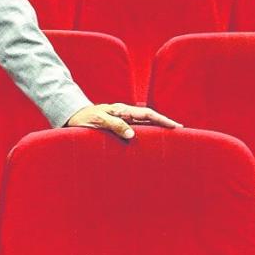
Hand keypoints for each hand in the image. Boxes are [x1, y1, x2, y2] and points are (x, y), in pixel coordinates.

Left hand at [65, 102, 181, 140]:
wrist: (73, 117)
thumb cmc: (84, 119)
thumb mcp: (98, 122)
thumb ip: (114, 125)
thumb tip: (132, 135)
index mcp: (122, 110)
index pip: (147, 114)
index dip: (162, 120)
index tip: (176, 127)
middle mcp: (125, 114)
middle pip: (150, 118)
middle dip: (165, 124)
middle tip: (181, 133)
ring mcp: (123, 120)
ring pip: (144, 125)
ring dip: (157, 130)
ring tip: (170, 140)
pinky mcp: (119, 127)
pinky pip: (136, 130)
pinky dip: (146, 135)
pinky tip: (151, 144)